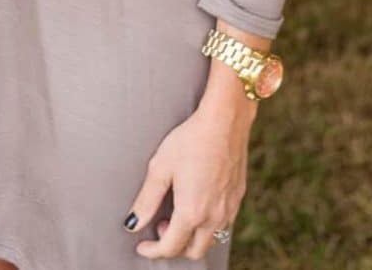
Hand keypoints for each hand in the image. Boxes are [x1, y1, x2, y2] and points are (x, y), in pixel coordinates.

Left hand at [124, 92, 252, 259]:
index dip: (153, 251)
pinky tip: (198, 202)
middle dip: (174, 247)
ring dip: (192, 237)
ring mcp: (229, 209)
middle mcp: (213, 217)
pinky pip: (223, 224)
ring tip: (178, 213)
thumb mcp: (161, 167)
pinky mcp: (238, 198)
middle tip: (160, 227)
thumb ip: (146, 200)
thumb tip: (132, 224)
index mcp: (191, 212)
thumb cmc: (190, 139)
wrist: (224, 120)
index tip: (142, 246)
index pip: (170, 247)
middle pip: (193, 251)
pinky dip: (207, 225)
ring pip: (211, 240)